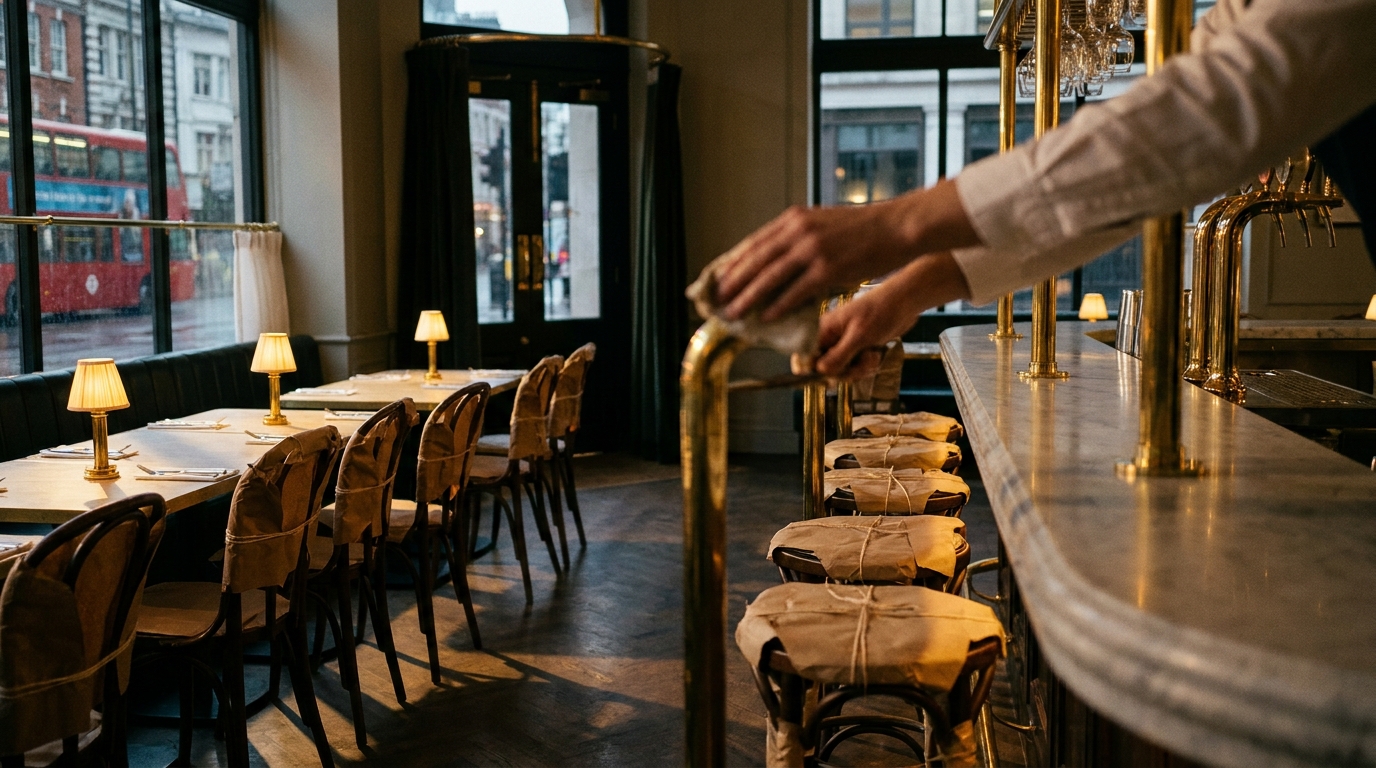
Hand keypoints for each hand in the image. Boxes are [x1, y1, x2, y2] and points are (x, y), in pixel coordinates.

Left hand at [714, 179, 979, 321]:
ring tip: (734, 313)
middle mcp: (799, 231)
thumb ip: (801, 236)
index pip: (755, 243)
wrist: (898, 228)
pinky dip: (778, 305)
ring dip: (748, 298)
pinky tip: (766, 317)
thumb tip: (780, 257)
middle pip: (755, 260)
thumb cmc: (865, 229)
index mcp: (795, 219)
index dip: (734, 263)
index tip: (720, 279)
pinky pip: (795, 291)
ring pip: (769, 277)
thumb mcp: (825, 223)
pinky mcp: (828, 268)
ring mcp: (812, 249)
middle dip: (733, 283)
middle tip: (718, 300)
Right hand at [814, 252, 971, 374]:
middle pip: (824, 369)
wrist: (905, 303)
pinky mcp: (857, 349)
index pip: (804, 357)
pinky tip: (876, 357)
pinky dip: (866, 367)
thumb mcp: (859, 337)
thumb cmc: (880, 312)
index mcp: (823, 330)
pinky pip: (855, 367)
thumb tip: (819, 372)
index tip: (828, 378)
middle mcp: (830, 338)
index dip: (812, 371)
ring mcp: (844, 344)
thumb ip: (838, 356)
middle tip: (861, 365)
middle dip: (843, 372)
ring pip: (841, 371)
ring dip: (858, 370)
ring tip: (872, 358)